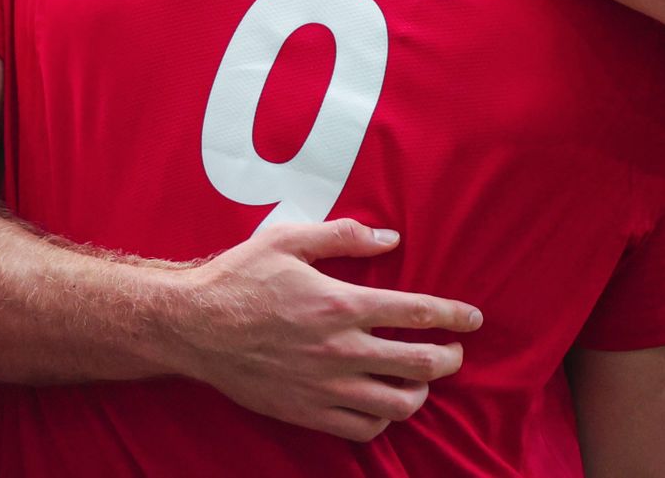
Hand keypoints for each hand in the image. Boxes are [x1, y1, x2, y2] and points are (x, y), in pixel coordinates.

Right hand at [165, 218, 480, 442]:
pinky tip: (381, 402)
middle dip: (448, 358)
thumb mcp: (287, 240)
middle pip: (420, 364)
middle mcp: (341, 350)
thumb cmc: (238, 278)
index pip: (417, 313)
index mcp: (341, 304)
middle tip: (453, 352)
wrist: (193, 327)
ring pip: (398, 403)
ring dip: (420, 392)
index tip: (472, 318)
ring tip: (420, 380)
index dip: (454, 316)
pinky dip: (382, 419)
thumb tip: (388, 238)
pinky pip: (362, 429)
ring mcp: (325, 387)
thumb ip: (342, 236)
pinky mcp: (307, 412)